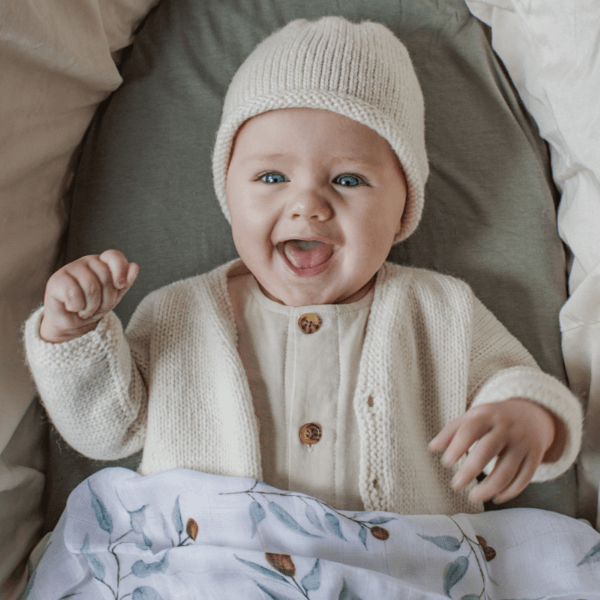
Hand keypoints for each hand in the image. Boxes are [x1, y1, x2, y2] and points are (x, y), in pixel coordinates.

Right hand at [40, 250, 137, 342]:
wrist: (72, 322)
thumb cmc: (93, 306)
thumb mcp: (113, 296)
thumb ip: (125, 282)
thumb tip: (134, 266)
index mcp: (102, 262)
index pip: (114, 256)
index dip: (120, 271)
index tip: (120, 285)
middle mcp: (86, 262)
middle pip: (105, 278)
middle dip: (107, 300)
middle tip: (98, 307)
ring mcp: (70, 269)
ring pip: (91, 288)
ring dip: (92, 307)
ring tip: (86, 309)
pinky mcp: (56, 280)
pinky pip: (74, 295)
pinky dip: (77, 308)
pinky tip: (72, 308)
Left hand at [429, 398, 555, 503]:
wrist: (533, 414)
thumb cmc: (494, 419)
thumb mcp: (473, 417)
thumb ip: (452, 431)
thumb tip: (432, 448)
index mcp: (487, 415)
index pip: (469, 430)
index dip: (456, 448)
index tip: (446, 464)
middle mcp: (506, 428)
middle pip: (487, 450)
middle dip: (470, 470)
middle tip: (455, 486)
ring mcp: (522, 443)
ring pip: (507, 470)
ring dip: (489, 487)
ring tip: (473, 497)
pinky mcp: (535, 457)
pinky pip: (524, 478)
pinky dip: (509, 491)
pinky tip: (495, 497)